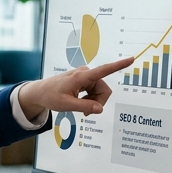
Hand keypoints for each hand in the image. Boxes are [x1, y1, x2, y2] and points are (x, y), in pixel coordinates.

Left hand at [16, 56, 134, 120]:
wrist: (40, 93)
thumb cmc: (51, 96)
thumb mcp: (66, 105)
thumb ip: (84, 107)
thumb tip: (100, 109)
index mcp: (82, 77)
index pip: (104, 70)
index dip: (118, 65)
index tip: (131, 59)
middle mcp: (85, 74)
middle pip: (104, 89)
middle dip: (98, 102)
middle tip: (86, 113)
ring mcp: (85, 77)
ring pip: (100, 92)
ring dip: (93, 102)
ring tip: (80, 108)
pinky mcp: (84, 80)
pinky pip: (95, 91)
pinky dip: (90, 100)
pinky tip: (80, 103)